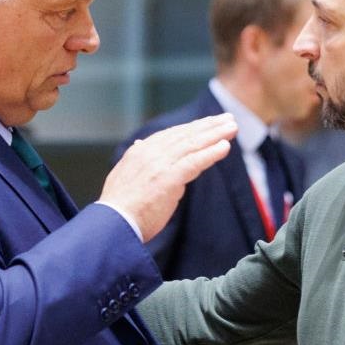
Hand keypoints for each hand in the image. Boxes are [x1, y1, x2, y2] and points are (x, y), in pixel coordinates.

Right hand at [101, 114, 236, 240]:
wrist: (112, 225)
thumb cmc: (119, 208)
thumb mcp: (124, 174)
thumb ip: (137, 159)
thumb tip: (140, 143)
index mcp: (140, 151)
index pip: (172, 135)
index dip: (193, 128)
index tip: (210, 123)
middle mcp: (150, 152)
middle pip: (185, 135)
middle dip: (208, 126)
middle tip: (228, 119)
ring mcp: (159, 164)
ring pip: (193, 144)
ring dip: (215, 134)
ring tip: (232, 127)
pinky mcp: (168, 178)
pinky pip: (194, 162)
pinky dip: (211, 153)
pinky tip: (225, 147)